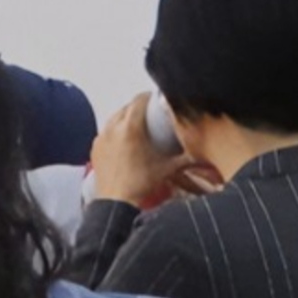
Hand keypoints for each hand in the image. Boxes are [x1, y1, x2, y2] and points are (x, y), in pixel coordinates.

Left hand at [88, 92, 190, 207]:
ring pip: (114, 118)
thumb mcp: (167, 168)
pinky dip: (115, 131)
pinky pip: (106, 131)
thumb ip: (186, 159)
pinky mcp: (95, 147)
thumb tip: (202, 155)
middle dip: (138, 107)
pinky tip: (124, 140)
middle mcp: (112, 129)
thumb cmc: (140, 184)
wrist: (115, 201)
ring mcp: (101, 138)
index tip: (156, 99)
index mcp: (130, 128)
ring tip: (138, 125)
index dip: (148, 97)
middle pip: (126, 108)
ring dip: (125, 118)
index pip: (138, 101)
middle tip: (150, 112)